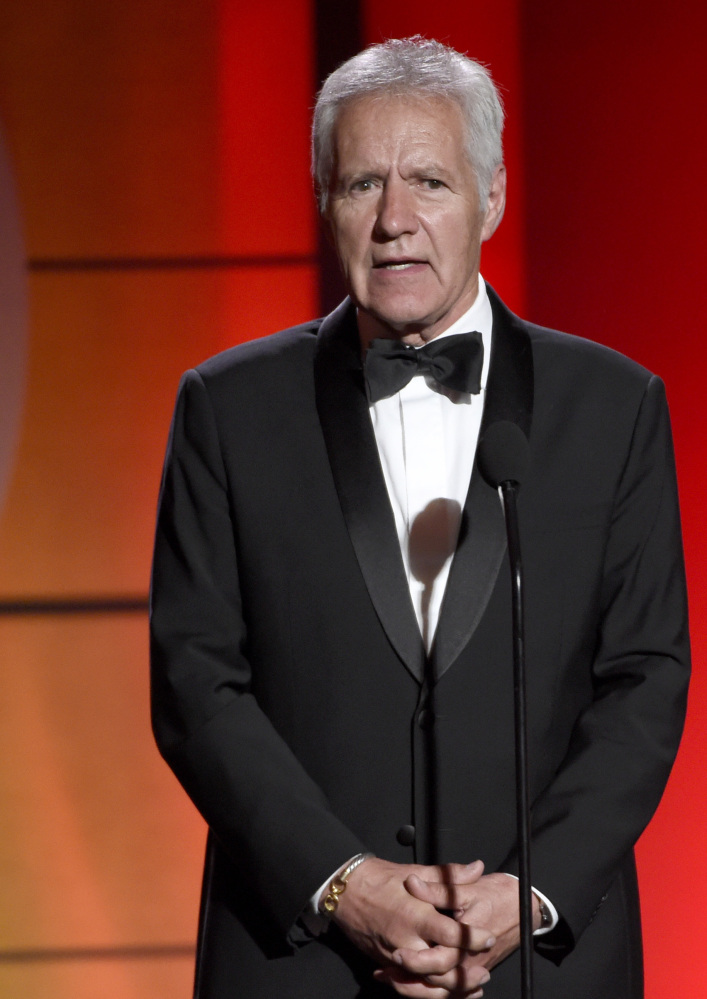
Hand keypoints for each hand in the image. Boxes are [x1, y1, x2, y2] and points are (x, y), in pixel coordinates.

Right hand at [332, 857, 494, 996]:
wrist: (346, 891)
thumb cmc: (380, 878)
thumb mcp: (416, 871)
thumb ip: (449, 876)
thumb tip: (477, 868)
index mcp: (416, 915)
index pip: (452, 935)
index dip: (473, 939)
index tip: (488, 938)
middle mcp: (406, 940)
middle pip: (441, 968)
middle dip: (465, 975)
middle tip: (484, 972)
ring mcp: (394, 955)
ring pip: (426, 983)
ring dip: (451, 989)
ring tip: (471, 987)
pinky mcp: (386, 963)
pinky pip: (410, 985)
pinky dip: (428, 991)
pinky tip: (444, 990)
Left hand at [393, 871, 541, 990]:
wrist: (525, 907)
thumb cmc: (497, 895)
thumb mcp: (467, 888)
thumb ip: (438, 887)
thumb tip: (412, 882)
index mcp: (466, 940)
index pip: (439, 959)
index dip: (417, 960)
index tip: (395, 953)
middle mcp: (470, 961)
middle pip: (438, 981)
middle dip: (410, 979)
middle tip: (385, 972)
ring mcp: (472, 969)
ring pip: (443, 990)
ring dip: (416, 988)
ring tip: (391, 979)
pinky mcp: (473, 971)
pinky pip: (452, 989)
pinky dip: (432, 990)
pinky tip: (412, 983)